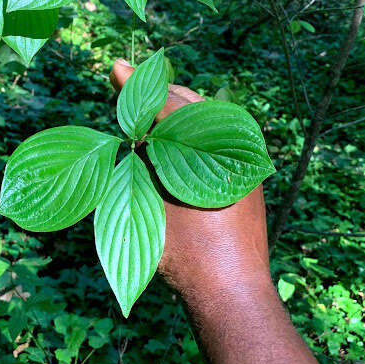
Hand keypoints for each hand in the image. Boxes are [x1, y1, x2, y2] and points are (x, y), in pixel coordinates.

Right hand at [110, 58, 271, 300]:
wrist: (230, 295)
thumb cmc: (187, 253)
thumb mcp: (152, 199)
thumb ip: (139, 155)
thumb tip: (125, 123)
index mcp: (216, 145)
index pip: (171, 101)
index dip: (139, 87)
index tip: (116, 68)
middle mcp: (239, 145)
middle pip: (191, 103)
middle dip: (156, 94)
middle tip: (125, 85)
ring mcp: (248, 160)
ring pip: (205, 118)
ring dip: (174, 112)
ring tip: (143, 113)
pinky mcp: (247, 175)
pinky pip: (216, 138)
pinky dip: (190, 132)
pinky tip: (169, 141)